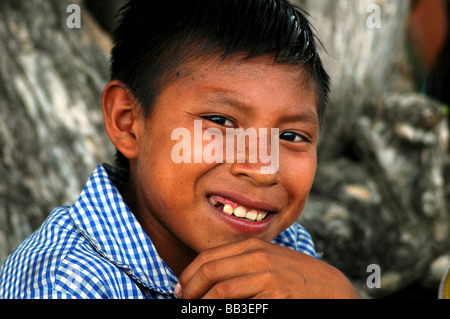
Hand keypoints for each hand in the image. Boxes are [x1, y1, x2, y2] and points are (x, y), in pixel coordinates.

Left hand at [175, 238, 358, 298]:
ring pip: (221, 291)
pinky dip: (225, 311)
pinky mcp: (277, 295)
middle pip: (210, 272)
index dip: (188, 275)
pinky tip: (223, 313)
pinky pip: (240, 307)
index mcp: (252, 245)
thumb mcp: (266, 258)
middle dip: (190, 290)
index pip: (208, 258)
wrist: (329, 287)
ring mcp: (268, 276)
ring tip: (195, 310)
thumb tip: (209, 275)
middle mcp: (258, 256)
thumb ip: (240, 262)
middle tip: (182, 301)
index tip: (180, 289)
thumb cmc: (293, 274)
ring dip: (202, 304)